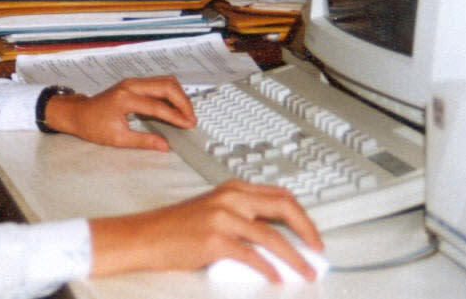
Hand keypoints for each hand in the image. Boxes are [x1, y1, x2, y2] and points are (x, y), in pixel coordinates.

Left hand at [43, 76, 195, 150]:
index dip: (176, 116)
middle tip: (191, 118)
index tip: (188, 125)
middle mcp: (130, 85)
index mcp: (125, 98)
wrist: (78, 113)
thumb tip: (165, 146)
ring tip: (186, 114)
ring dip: (178, 95)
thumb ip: (143, 141)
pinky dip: (170, 93)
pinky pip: (158, 83)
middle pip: (166, 85)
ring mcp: (132, 82)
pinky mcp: (134, 83)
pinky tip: (175, 108)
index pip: (158, 106)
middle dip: (183, 101)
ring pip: (164, 81)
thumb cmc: (93, 126)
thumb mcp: (118, 139)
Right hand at [90, 180, 323, 282]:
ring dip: (295, 257)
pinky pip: (252, 256)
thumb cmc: (178, 227)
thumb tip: (277, 235)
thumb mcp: (213, 209)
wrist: (147, 236)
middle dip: (307, 230)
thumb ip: (243, 215)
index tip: (313, 233)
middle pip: (283, 208)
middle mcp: (231, 197)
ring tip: (305, 271)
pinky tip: (275, 277)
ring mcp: (223, 217)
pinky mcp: (215, 239)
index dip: (302, 215)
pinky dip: (268, 269)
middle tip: (318, 249)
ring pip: (272, 237)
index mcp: (233, 188)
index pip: (280, 195)